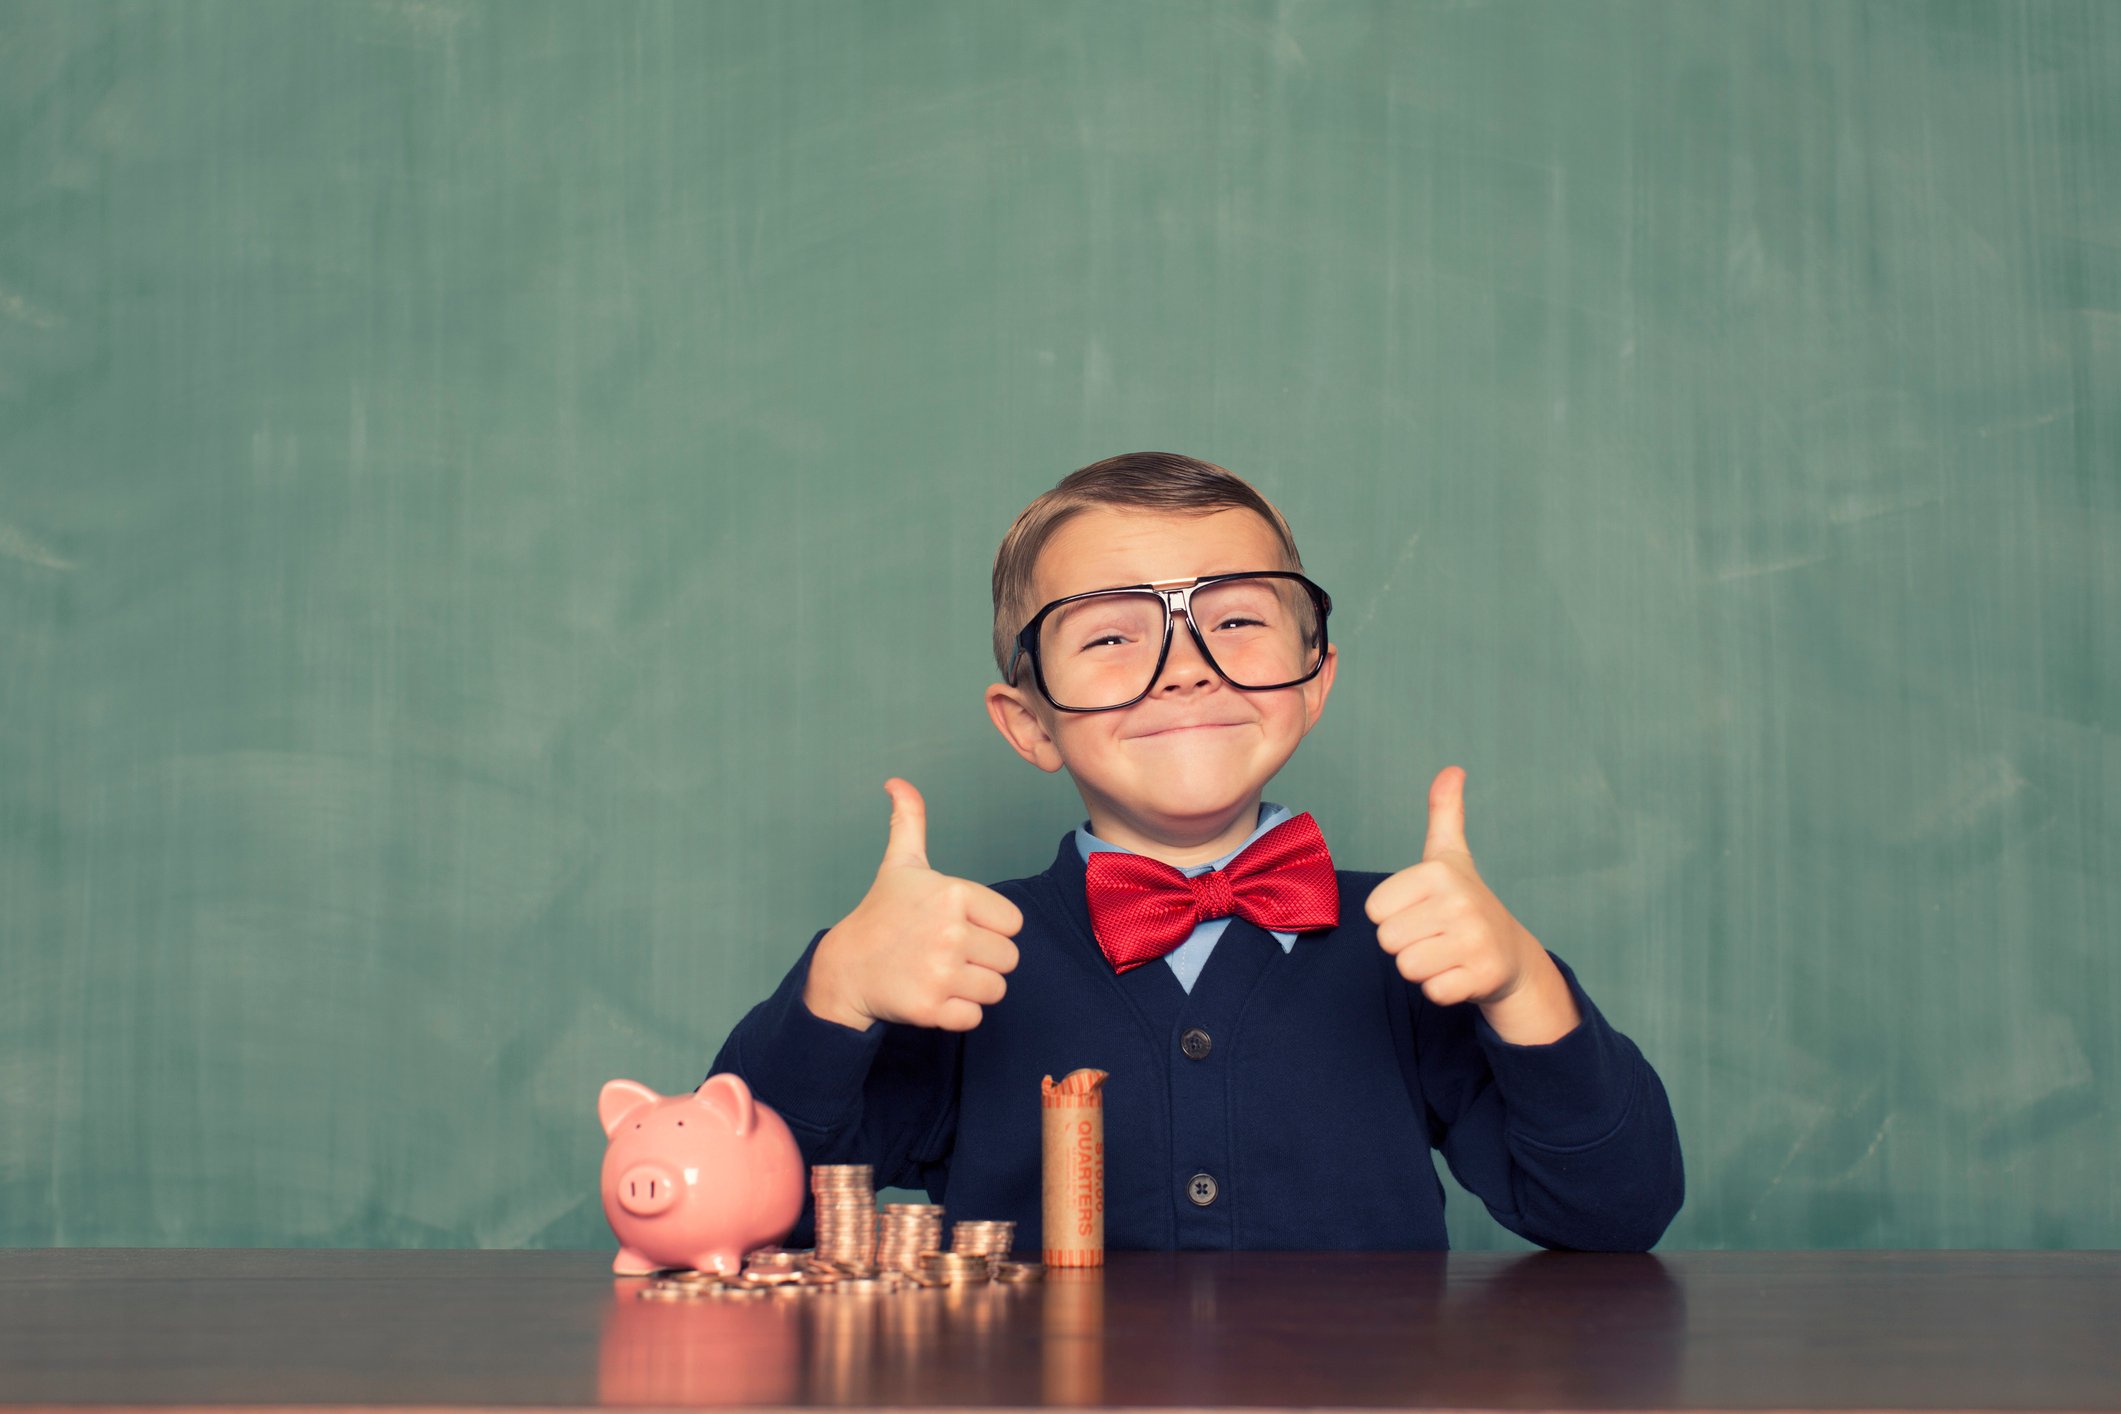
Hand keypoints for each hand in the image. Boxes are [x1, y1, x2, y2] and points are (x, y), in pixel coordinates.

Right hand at [802, 779, 1023, 1032]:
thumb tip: (897, 782)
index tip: (958, 926)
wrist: (845, 968)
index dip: (990, 928)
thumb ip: (910, 821)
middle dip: (984, 960)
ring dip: (973, 988)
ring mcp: (941, 972)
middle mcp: (950, 932)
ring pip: (996, 989)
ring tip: (941, 974)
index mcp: (953, 894)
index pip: (1013, 923)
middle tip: (948, 954)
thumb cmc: (881, 915)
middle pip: (1009, 958)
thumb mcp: (901, 865)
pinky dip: (958, 1013)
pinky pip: (975, 1017)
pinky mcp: (932, 1008)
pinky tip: (933, 996)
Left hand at [1363, 766, 1579, 1045]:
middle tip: (1435, 935)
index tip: (1422, 910)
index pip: (1375, 910)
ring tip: (1447, 952)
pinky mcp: (1483, 977)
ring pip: (1407, 967)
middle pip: (1387, 941)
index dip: (1393, 915)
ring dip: (1423, 967)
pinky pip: (1433, 992)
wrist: (1512, 954)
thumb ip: (1444, 813)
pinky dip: (1442, 989)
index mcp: (1439, 873)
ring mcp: (1474, 941)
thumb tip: (1452, 769)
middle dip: (1406, 943)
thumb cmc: (1465, 903)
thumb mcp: (1451, 855)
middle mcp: (1460, 903)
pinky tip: (1460, 973)